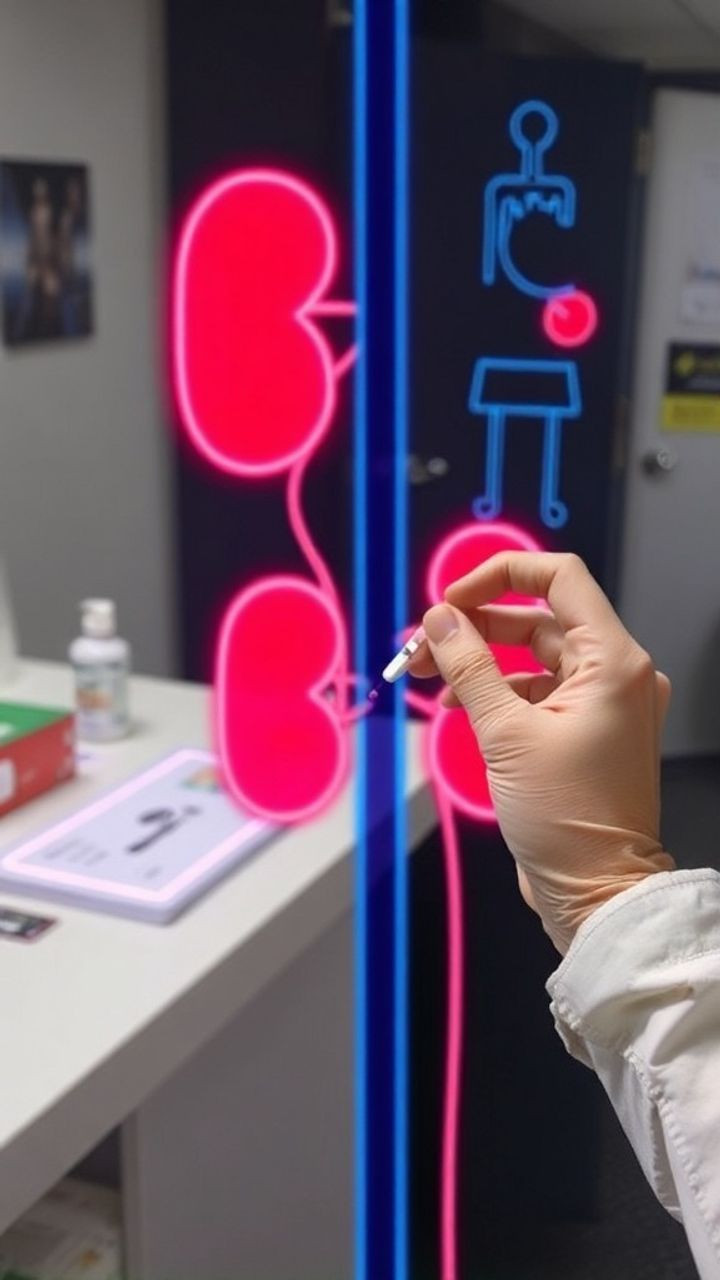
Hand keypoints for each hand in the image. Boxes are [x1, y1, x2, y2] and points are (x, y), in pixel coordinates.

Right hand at [409, 552, 675, 954]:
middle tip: (425, 644)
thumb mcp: (504, 735)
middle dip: (476, 626)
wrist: (597, 893)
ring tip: (432, 679)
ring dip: (480, 662)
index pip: (559, 578)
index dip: (499, 575)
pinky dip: (498, 694)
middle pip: (538, 619)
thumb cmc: (568, 821)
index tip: (452, 599)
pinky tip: (461, 709)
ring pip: (532, 658)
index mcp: (612, 662)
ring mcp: (603, 705)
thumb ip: (468, 667)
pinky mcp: (586, 732)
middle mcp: (616, 675)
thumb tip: (440, 620)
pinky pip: (537, 693)